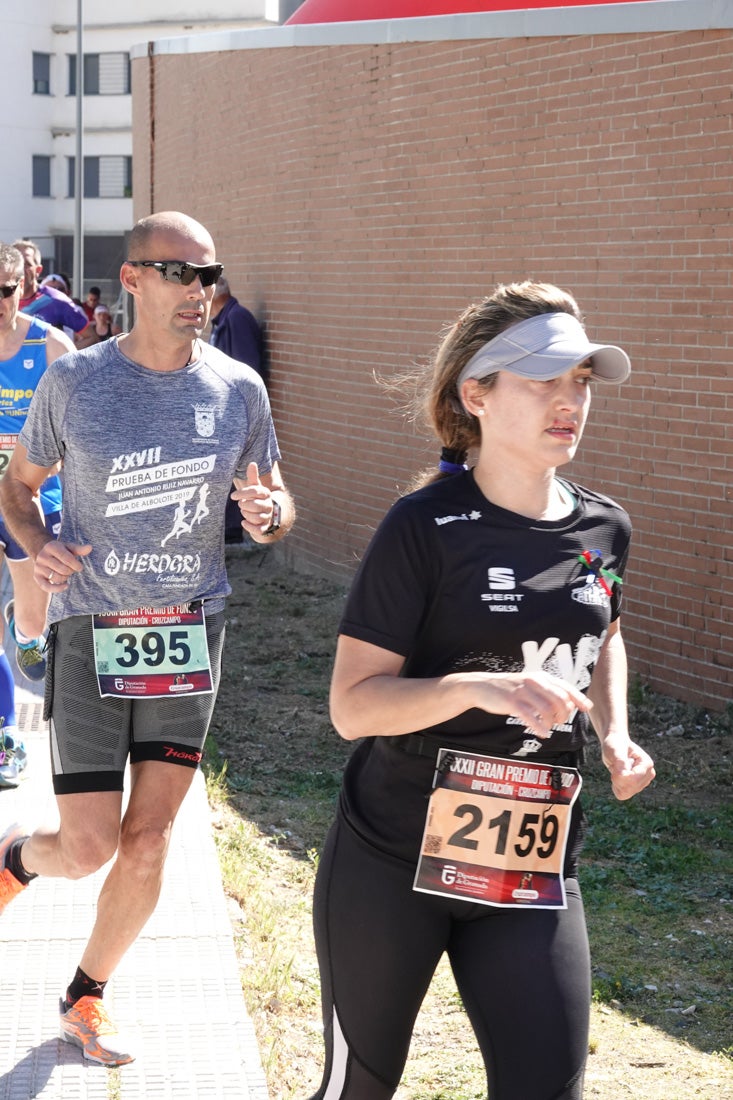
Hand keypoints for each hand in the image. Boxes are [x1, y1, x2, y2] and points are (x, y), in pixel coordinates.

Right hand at [35, 541, 92, 591]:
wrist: (45, 554)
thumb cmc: (61, 551)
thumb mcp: (70, 548)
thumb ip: (79, 549)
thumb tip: (90, 548)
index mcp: (51, 547)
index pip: (67, 559)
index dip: (76, 565)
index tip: (80, 567)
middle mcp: (42, 556)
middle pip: (63, 569)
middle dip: (71, 571)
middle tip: (71, 569)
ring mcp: (38, 567)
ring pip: (57, 578)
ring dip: (65, 578)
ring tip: (66, 573)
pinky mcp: (37, 576)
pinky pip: (47, 587)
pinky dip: (57, 588)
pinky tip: (66, 585)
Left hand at [232, 462, 276, 534]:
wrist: (265, 514)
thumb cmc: (256, 499)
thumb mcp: (254, 487)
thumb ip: (253, 476)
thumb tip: (252, 463)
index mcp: (266, 494)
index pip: (255, 491)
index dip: (243, 493)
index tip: (233, 496)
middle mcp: (269, 505)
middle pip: (255, 505)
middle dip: (245, 505)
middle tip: (241, 504)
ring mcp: (268, 517)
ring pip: (256, 517)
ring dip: (246, 515)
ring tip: (244, 512)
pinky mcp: (265, 527)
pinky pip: (258, 529)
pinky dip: (249, 526)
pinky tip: (243, 522)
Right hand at [466, 670, 591, 738]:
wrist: (481, 686)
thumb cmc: (509, 688)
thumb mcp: (529, 684)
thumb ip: (548, 691)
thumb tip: (570, 704)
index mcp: (541, 676)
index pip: (566, 686)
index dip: (579, 698)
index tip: (587, 708)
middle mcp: (534, 681)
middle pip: (561, 700)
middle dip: (564, 714)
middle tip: (558, 721)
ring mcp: (523, 691)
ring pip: (548, 710)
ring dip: (551, 723)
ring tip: (547, 727)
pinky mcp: (512, 702)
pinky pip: (532, 717)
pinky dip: (540, 728)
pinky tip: (541, 733)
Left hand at [601, 733, 655, 799]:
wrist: (616, 746)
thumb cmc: (616, 745)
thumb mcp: (615, 750)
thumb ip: (620, 761)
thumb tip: (623, 774)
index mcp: (647, 764)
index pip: (633, 779)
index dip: (620, 776)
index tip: (615, 765)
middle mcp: (648, 775)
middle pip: (630, 788)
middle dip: (617, 779)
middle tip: (616, 767)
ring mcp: (642, 783)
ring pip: (626, 793)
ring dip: (616, 783)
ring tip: (618, 771)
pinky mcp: (635, 788)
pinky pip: (622, 795)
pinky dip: (616, 787)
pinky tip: (618, 777)